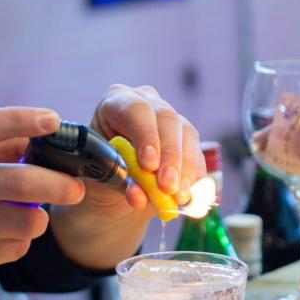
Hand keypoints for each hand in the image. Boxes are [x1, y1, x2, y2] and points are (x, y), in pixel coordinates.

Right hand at [0, 106, 84, 292]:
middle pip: (21, 183)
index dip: (21, 120)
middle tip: (77, 190)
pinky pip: (14, 247)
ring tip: (29, 220)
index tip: (54, 120)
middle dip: (60, 186)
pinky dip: (18, 244)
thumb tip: (48, 138)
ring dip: (37, 223)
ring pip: (25, 222)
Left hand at [92, 83, 205, 208]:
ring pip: (188, 136)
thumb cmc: (101, 176)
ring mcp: (171, 122)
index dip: (146, 135)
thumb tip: (139, 196)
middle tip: (167, 186)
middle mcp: (148, 105)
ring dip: (185, 169)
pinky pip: (198, 156)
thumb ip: (120, 183)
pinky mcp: (188, 143)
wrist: (113, 192)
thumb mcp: (103, 179)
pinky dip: (193, 178)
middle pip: (168, 119)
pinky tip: (185, 195)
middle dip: (170, 156)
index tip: (149, 165)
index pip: (137, 110)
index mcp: (117, 103)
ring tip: (177, 196)